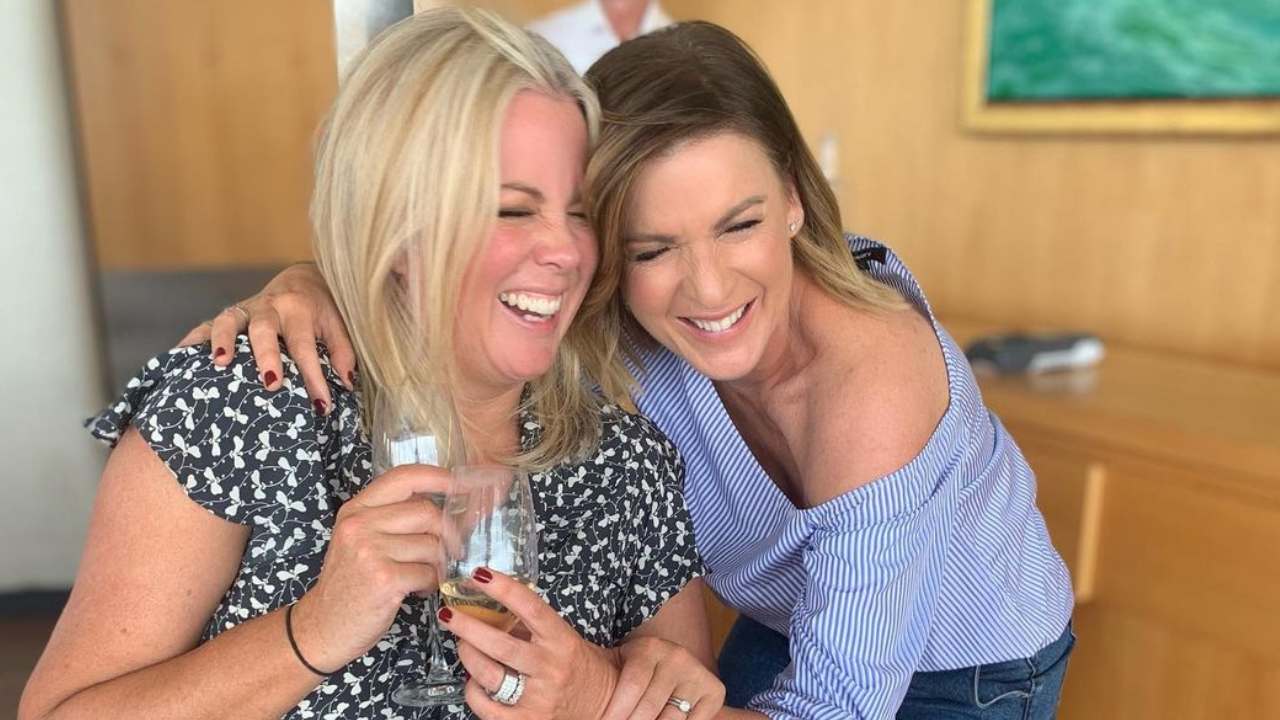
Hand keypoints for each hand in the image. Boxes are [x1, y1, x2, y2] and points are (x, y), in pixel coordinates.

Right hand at [177, 262, 353, 412]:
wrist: (303, 279)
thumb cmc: (323, 311)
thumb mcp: (339, 326)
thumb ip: (342, 352)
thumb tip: (346, 383)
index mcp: (300, 311)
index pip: (307, 348)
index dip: (314, 377)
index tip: (322, 405)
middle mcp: (271, 307)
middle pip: (265, 330)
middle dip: (267, 356)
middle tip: (272, 383)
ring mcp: (246, 309)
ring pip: (229, 320)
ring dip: (222, 341)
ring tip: (220, 364)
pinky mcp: (231, 315)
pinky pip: (206, 324)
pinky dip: (193, 339)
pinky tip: (180, 355)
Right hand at [289, 464, 449, 672]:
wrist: (323, 626)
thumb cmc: (350, 583)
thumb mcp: (361, 540)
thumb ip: (394, 518)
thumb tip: (449, 504)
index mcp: (355, 510)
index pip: (404, 477)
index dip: (438, 477)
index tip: (462, 484)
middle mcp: (359, 525)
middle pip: (427, 512)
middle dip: (448, 533)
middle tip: (450, 550)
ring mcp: (370, 552)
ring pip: (432, 544)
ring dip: (438, 563)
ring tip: (425, 575)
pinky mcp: (384, 579)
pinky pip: (429, 572)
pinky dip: (431, 583)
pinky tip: (419, 589)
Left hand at [437, 568, 619, 719]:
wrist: (601, 701)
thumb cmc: (577, 665)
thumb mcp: (562, 637)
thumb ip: (530, 626)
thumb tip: (488, 608)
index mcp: (561, 640)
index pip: (530, 607)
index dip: (502, 588)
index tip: (479, 575)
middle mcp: (550, 667)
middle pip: (500, 644)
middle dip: (467, 626)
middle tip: (449, 614)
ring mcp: (538, 697)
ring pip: (489, 674)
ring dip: (467, 655)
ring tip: (462, 645)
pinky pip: (486, 707)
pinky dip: (472, 691)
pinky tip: (472, 681)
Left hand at [602, 636, 724, 719]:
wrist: (674, 668)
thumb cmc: (634, 672)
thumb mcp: (618, 665)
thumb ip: (600, 677)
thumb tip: (556, 691)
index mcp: (649, 648)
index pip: (631, 685)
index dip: (614, 713)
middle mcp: (676, 656)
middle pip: (649, 707)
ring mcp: (697, 674)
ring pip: (670, 719)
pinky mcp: (714, 692)